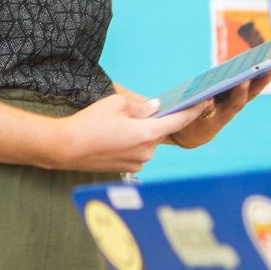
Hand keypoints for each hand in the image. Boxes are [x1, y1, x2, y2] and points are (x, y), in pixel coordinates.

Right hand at [50, 91, 200, 172]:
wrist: (65, 148)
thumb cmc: (88, 124)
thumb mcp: (115, 104)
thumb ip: (140, 106)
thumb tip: (155, 109)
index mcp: (146, 133)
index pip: (178, 121)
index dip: (194, 110)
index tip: (205, 101)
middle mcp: (147, 151)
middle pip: (159, 131)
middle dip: (152, 120)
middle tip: (131, 113)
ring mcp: (138, 162)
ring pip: (147, 141)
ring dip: (139, 132)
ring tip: (113, 127)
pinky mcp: (128, 168)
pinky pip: (137, 150)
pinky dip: (130, 142)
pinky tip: (111, 138)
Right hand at [166, 67, 270, 149]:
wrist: (192, 134)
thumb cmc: (189, 125)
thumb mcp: (189, 120)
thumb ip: (199, 110)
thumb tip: (208, 99)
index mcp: (221, 115)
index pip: (234, 103)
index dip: (239, 92)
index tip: (244, 80)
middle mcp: (231, 107)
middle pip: (250, 93)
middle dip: (263, 80)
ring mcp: (233, 100)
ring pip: (252, 88)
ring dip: (264, 76)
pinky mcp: (232, 95)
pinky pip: (247, 83)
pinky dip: (256, 74)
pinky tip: (264, 62)